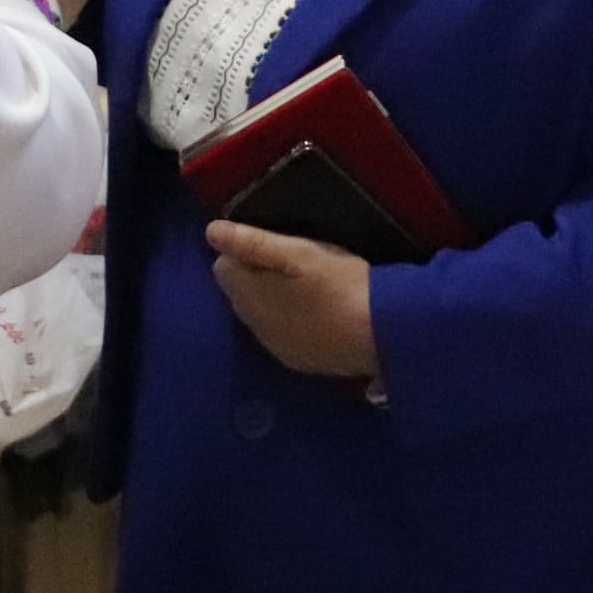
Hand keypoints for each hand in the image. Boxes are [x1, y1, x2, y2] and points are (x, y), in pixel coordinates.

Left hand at [205, 220, 380, 381]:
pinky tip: (314, 313)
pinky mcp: (296, 361)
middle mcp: (254, 326)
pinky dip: (286, 321)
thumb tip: (211, 231)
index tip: (276, 246)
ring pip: (257, 315)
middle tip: (294, 263)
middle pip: (238, 293)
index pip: (222, 268)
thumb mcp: (300, 253)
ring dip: (269, 299)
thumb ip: (254, 242)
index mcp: (250, 297)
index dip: (244, 252)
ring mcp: (275, 347)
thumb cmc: (341, 284)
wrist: (381, 333)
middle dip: (254, 276)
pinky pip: (277, 334)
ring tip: (306, 286)